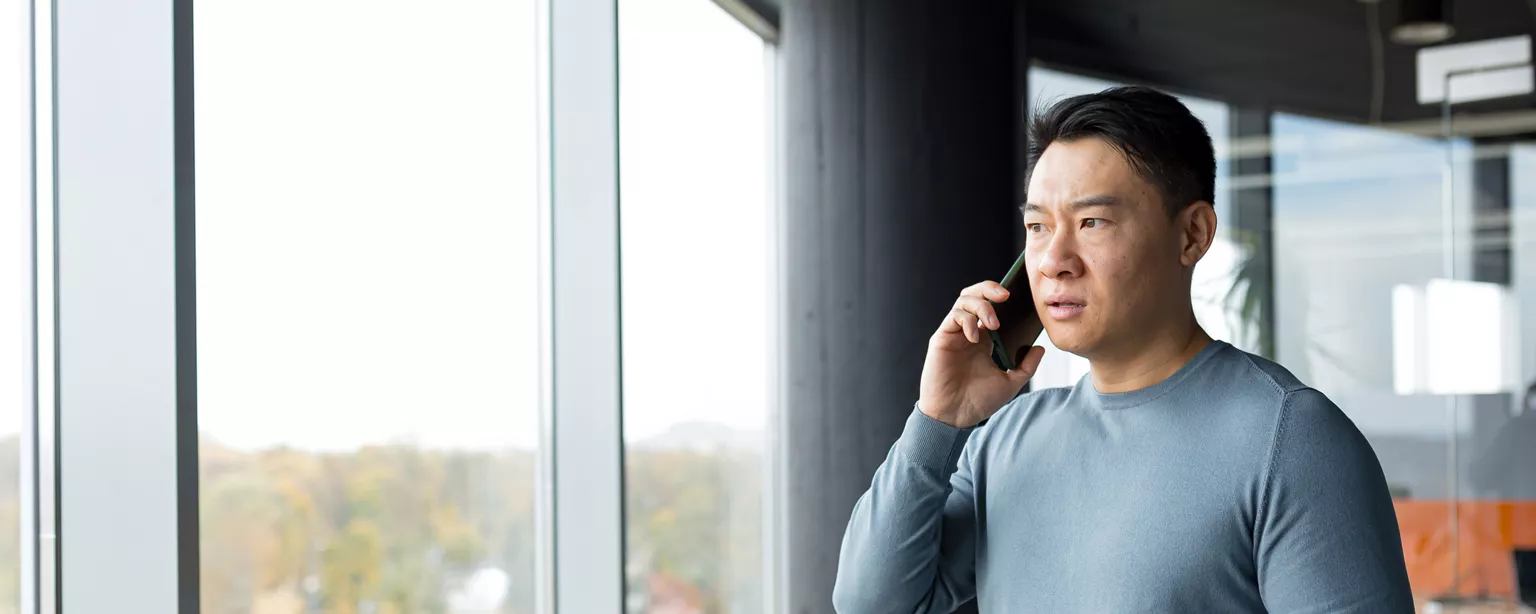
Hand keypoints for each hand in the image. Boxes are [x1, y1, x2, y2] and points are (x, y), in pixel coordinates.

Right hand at [918, 281, 1044, 427]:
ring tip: (995, 324)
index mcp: (985, 339)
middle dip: (990, 287)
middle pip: (976, 294)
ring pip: (964, 300)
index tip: (1021, 296)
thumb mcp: (1010, 383)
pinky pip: (954, 317)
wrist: (955, 417)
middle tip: (1006, 296)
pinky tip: (976, 337)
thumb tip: (1040, 348)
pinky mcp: (942, 338)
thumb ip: (1026, 366)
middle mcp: (969, 332)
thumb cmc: (978, 401)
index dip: (1002, 296)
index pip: (992, 306)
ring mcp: (955, 333)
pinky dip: (967, 321)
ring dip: (982, 306)